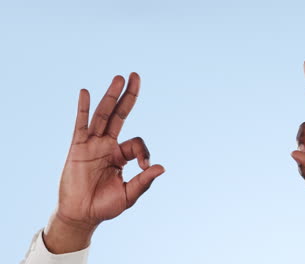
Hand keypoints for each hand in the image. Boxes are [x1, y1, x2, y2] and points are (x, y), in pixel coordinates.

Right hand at [44, 73, 164, 252]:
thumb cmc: (105, 206)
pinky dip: (83, 109)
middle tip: (135, 75)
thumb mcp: (129, 195)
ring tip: (120, 78)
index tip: (145, 166)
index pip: (137, 143)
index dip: (144, 152)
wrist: (81, 216)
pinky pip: (81, 125)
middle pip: (119, 115)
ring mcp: (92, 145)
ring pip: (103, 115)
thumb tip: (162, 167)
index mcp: (121, 155)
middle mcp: (107, 145)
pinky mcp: (78, 148)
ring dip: (111, 96)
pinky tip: (86, 92)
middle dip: (128, 96)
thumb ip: (144, 181)